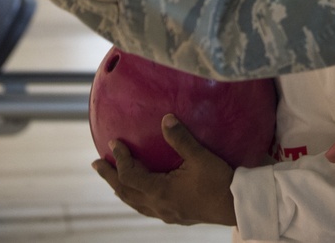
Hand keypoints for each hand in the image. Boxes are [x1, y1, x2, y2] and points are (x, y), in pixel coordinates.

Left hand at [91, 114, 236, 225]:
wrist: (237, 206)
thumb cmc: (220, 182)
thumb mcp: (201, 157)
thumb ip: (181, 138)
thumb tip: (165, 118)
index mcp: (160, 192)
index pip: (129, 175)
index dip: (119, 159)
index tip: (114, 143)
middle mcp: (159, 206)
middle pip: (125, 192)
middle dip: (109, 177)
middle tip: (96, 164)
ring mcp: (166, 214)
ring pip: (135, 203)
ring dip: (121, 188)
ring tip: (113, 179)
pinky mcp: (176, 216)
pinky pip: (147, 208)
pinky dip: (136, 197)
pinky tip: (141, 192)